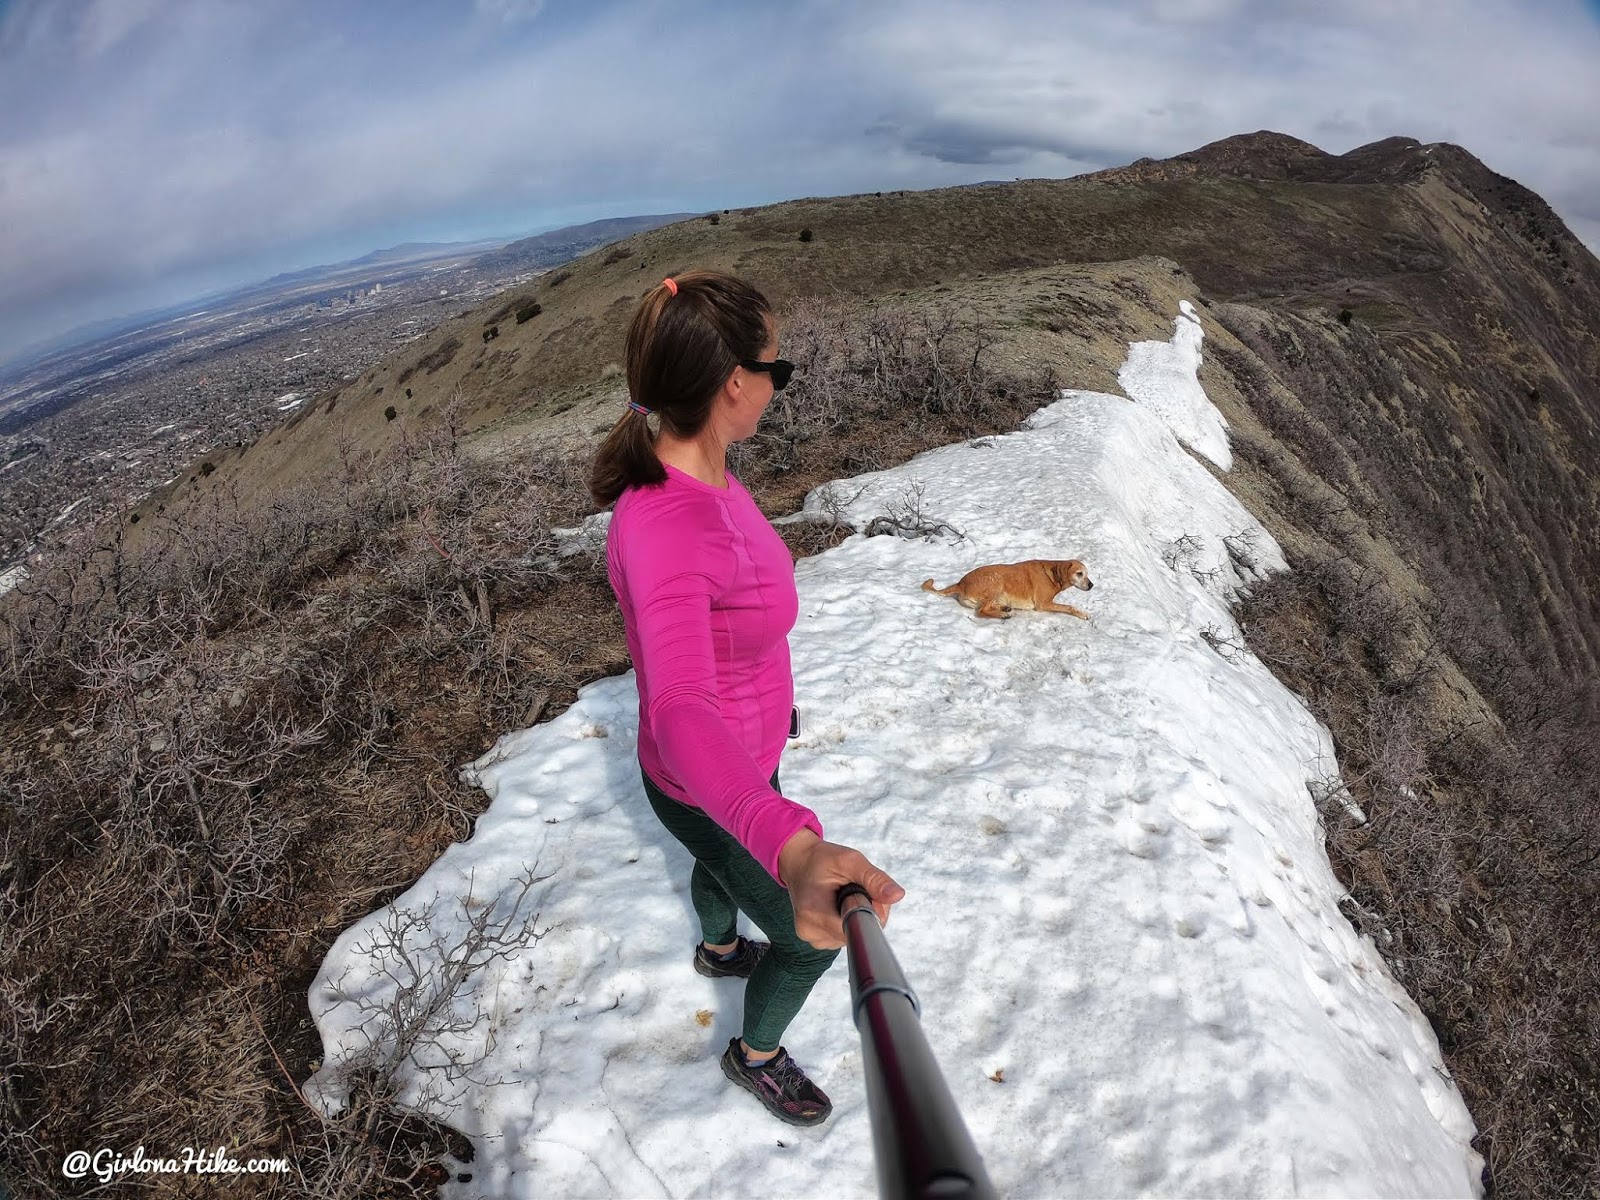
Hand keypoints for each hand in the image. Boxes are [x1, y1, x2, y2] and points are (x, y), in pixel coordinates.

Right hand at [778, 829, 904, 949]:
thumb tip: (897, 895)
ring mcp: (812, 938)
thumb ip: (873, 878)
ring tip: (845, 895)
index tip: (868, 895)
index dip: (870, 914)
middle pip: (856, 934)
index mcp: (814, 911)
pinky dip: (848, 921)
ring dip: (857, 917)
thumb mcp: (849, 860)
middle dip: (866, 913)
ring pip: (852, 936)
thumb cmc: (822, 859)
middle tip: (857, 889)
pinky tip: (839, 905)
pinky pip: (843, 936)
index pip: (856, 929)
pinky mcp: (817, 939)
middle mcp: (810, 931)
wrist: (798, 863)